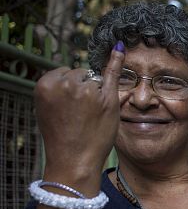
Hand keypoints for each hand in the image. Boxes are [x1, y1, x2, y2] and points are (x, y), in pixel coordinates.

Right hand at [33, 42, 124, 178]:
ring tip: (89, 117)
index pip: (64, 73)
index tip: (69, 107)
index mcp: (45, 84)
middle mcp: (66, 83)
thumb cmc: (62, 136)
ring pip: (96, 81)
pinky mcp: (107, 98)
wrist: (73, 159)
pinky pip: (112, 74)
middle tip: (80, 115)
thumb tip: (74, 71)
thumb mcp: (50, 108)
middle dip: (84, 90)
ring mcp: (88, 90)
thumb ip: (58, 88)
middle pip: (81, 75)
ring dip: (97, 94)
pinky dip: (117, 61)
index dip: (70, 90)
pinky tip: (120, 49)